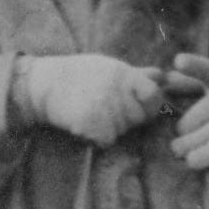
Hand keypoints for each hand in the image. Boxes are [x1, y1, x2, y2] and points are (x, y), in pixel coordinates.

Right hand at [16, 54, 163, 147]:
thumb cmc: (80, 74)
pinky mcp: (91, 125)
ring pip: (124, 130)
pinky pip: (107, 141)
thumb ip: (138, 74)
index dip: (151, 102)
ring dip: (113, 127)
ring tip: (94, 111)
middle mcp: (117, 91)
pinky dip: (99, 138)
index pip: (154, 94)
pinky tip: (87, 124)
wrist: (45, 85)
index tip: (141, 103)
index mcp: (124, 75)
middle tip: (108, 106)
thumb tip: (163, 76)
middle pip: (140, 117)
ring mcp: (105, 109)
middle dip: (130, 116)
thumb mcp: (109, 67)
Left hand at [167, 55, 208, 169]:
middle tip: (178, 135)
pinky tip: (192, 160)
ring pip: (198, 138)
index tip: (180, 61)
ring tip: (180, 149)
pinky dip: (201, 158)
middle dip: (180, 131)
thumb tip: (163, 80)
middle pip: (189, 120)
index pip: (205, 69)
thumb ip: (191, 79)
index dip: (192, 65)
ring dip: (184, 148)